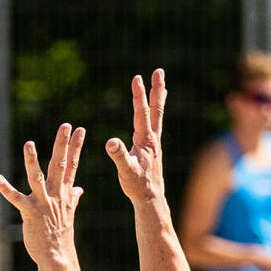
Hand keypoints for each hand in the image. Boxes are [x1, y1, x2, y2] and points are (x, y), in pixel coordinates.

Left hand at [0, 123, 86, 267]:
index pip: (72, 164)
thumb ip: (74, 197)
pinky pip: (16, 199)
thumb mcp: (69, 211)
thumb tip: (79, 189)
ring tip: (29, 144)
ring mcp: (43, 203)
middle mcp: (56, 194)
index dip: (76, 146)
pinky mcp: (30, 213)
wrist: (57, 255)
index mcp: (65, 192)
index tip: (81, 129)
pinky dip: (6, 188)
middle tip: (65, 125)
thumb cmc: (61, 232)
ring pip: (37, 178)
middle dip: (62, 144)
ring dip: (32, 161)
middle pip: (60, 165)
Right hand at [106, 69, 166, 202]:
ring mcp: (154, 142)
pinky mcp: (152, 147)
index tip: (137, 78)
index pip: (141, 113)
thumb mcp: (125, 171)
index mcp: (146, 141)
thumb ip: (119, 156)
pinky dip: (155, 112)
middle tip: (159, 71)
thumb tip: (110, 141)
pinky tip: (153, 112)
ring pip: (157, 115)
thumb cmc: (137, 186)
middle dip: (156, 89)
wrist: (151, 198)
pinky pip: (155, 124)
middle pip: (156, 109)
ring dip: (158, 98)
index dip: (139, 96)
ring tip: (160, 84)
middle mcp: (153, 138)